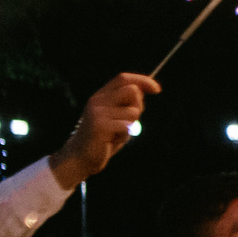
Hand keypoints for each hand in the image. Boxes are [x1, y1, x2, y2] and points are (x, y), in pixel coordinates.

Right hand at [50, 71, 159, 187]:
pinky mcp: (99, 125)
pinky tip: (112, 140)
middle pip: (132, 90)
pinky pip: (127, 125)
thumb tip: (143, 91)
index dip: (142, 81)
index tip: (157, 89)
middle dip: (139, 106)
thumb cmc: (103, 139)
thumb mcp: (117, 118)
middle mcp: (97, 100)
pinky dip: (125, 135)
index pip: (123, 78)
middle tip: (131, 121)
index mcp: (101, 96)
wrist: (80, 158)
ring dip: (132, 125)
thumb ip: (127, 106)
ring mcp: (97, 111)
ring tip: (117, 133)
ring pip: (133, 111)